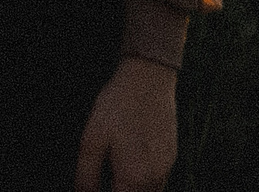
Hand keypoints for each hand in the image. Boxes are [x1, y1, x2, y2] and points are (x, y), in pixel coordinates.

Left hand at [76, 56, 176, 191]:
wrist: (148, 78)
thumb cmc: (117, 107)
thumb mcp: (92, 140)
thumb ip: (87, 176)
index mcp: (133, 180)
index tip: (94, 188)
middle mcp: (154, 180)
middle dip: (119, 191)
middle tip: (105, 180)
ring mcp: (166, 169)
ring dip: (132, 190)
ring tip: (115, 176)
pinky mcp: (171, 157)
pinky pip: (158, 183)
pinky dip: (144, 184)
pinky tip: (130, 165)